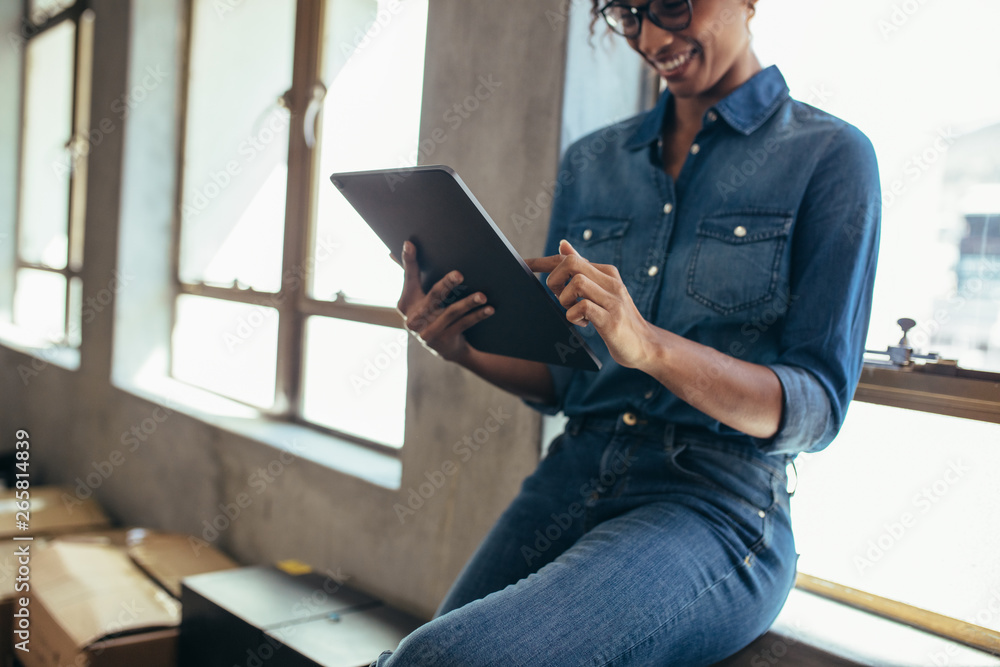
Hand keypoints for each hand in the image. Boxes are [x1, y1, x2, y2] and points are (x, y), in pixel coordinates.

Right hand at [392, 240, 493, 362]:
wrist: (446, 348)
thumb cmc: (432, 315)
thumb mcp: (419, 298)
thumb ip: (411, 276)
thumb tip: (390, 253)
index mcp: (405, 303)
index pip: (409, 278)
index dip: (408, 261)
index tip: (410, 244)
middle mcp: (413, 319)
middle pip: (432, 296)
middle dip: (446, 285)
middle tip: (459, 275)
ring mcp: (427, 332)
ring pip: (451, 312)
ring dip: (468, 303)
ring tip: (482, 296)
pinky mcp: (442, 342)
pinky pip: (462, 325)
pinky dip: (477, 316)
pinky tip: (488, 309)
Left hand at [524, 239, 654, 368]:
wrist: (646, 345)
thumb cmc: (618, 319)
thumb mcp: (601, 291)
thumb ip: (583, 270)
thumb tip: (563, 245)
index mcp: (606, 273)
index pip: (570, 258)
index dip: (543, 261)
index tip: (524, 264)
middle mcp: (611, 282)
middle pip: (571, 263)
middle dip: (555, 279)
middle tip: (559, 297)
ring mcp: (613, 301)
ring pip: (576, 283)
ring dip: (565, 299)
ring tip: (573, 312)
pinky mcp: (612, 320)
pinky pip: (583, 308)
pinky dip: (574, 316)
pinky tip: (581, 323)